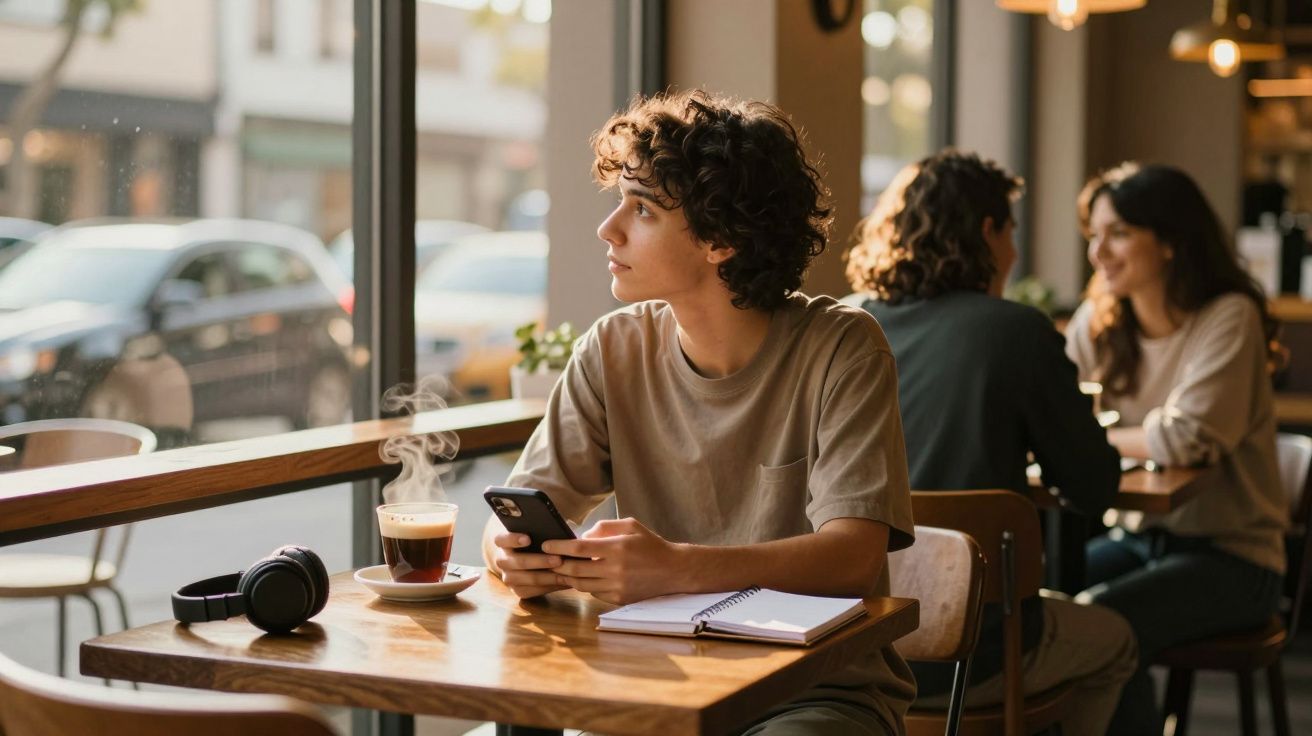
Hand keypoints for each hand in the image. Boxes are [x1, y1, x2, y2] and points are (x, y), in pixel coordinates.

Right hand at [490, 532, 566, 598]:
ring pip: (526, 579)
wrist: (527, 554)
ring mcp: (508, 577)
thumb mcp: (535, 529)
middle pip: (518, 562)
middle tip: (558, 559)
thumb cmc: (536, 537)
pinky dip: (548, 587)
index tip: (528, 538)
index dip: (514, 539)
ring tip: (565, 573)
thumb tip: (556, 527)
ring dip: (547, 577)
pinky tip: (563, 582)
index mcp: (502, 541)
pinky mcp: (517, 590)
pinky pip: (532, 591)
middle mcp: (502, 560)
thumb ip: (541, 527)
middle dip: (540, 561)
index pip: (502, 539)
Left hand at [543, 518, 685, 604]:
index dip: (559, 546)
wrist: (673, 570)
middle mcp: (616, 569)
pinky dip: (586, 585)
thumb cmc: (650, 544)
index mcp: (617, 547)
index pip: (579, 548)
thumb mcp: (630, 525)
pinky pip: (594, 593)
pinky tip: (584, 577)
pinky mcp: (619, 599)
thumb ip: (604, 527)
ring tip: (562, 568)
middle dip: (558, 564)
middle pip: (575, 569)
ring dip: (569, 577)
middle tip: (547, 559)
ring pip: (582, 584)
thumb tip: (581, 536)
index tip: (546, 545)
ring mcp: (617, 586)